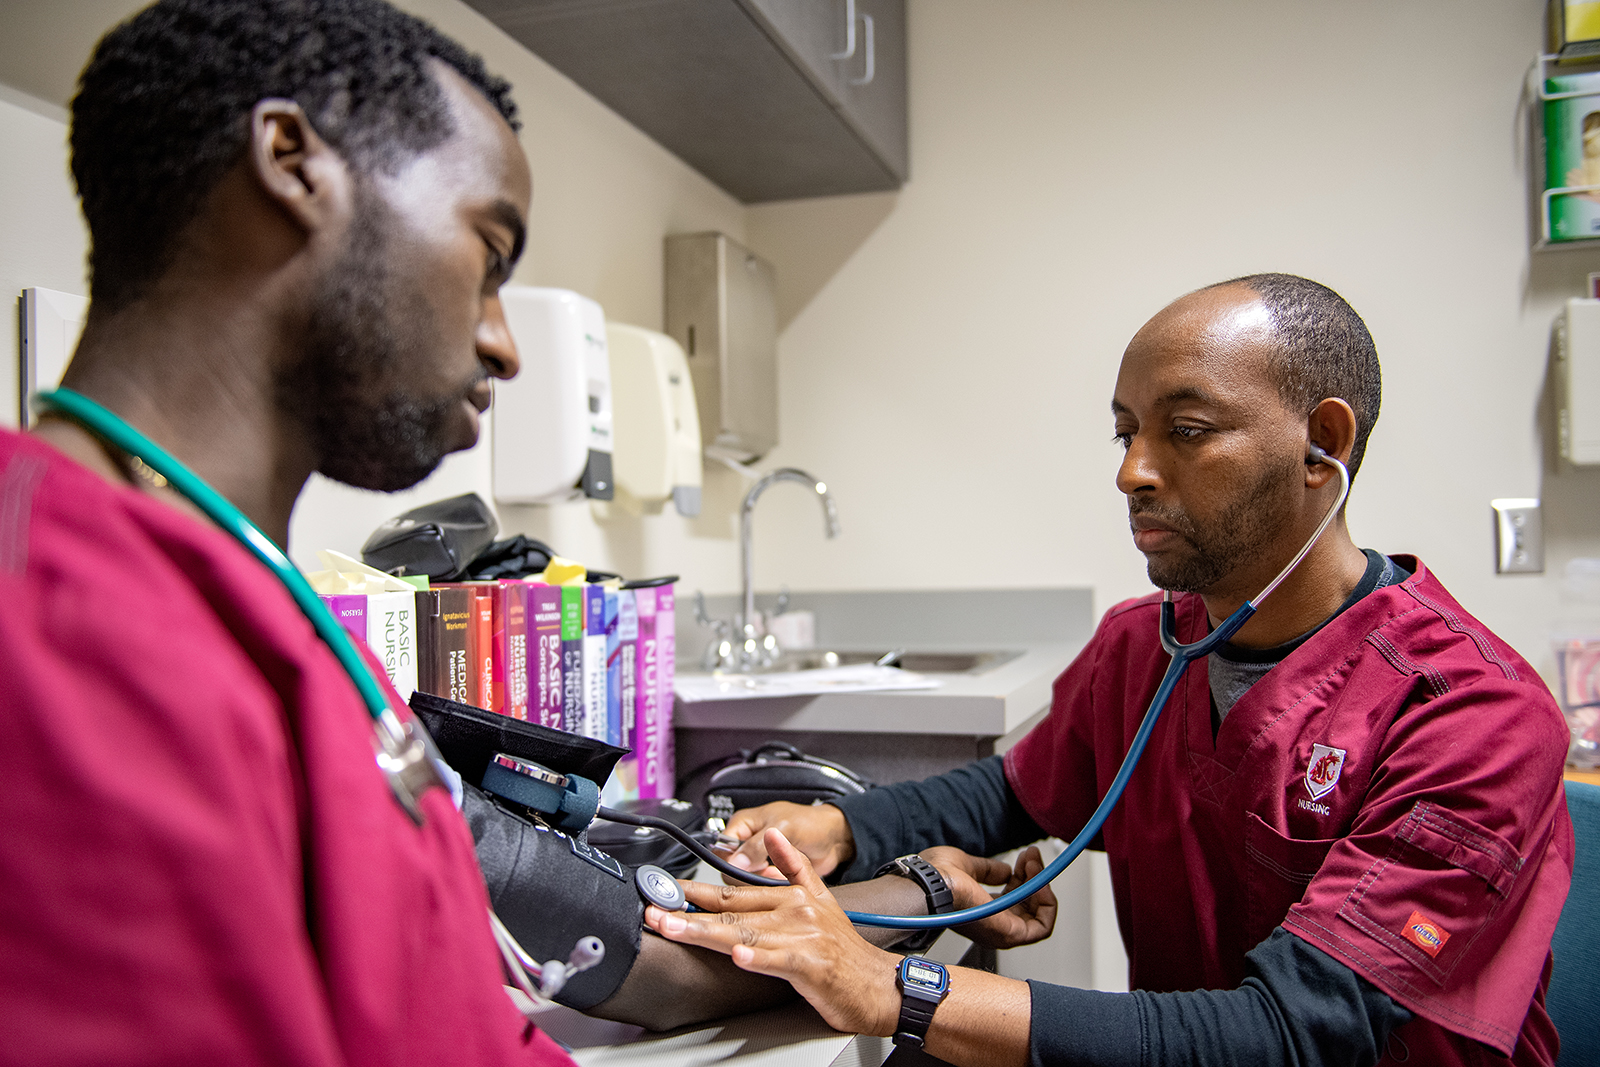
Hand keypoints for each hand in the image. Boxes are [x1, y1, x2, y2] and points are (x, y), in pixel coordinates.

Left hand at [645, 829, 900, 1036]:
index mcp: (792, 895)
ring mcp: (801, 938)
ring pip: (743, 933)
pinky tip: (736, 956)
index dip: (697, 892)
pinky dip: (757, 958)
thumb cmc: (844, 948)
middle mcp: (794, 912)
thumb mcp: (822, 896)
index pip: (734, 893)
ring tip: (674, 928)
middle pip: (731, 911)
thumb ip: (794, 866)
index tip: (668, 891)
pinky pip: (778, 960)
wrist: (877, 982)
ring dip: (704, 932)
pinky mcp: (810, 965)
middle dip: (688, 911)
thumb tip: (773, 837)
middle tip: (655, 911)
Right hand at [720, 802, 854, 880]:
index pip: (722, 848)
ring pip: (743, 880)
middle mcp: (746, 842)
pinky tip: (781, 880)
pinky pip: (759, 886)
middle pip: (730, 868)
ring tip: (777, 875)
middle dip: (747, 874)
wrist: (835, 838)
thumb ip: (757, 846)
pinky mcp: (768, 873)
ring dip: (759, 882)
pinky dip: (768, 886)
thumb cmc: (811, 823)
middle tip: (765, 873)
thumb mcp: (784, 828)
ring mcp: (758, 859)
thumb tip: (735, 862)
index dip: (731, 862)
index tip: (746, 870)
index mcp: (743, 824)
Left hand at [921, 845, 1056, 948]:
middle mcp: (991, 925)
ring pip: (1038, 917)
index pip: (1012, 899)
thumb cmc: (936, 876)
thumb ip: (988, 870)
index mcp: (979, 910)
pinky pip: (1042, 927)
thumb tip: (1005, 870)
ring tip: (1034, 865)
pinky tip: (1040, 883)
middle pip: (1028, 907)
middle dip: (1034, 877)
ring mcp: (1000, 931)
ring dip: (1042, 888)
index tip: (1024, 858)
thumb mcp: (968, 866)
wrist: (930, 884)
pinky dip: (1047, 904)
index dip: (1022, 875)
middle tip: (1032, 857)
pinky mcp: (1009, 934)